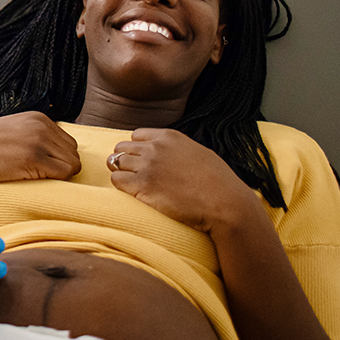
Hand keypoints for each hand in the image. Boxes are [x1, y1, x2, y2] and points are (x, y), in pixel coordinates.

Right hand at [0, 111, 80, 184]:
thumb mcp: (12, 130)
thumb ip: (34, 135)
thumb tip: (54, 153)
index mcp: (38, 118)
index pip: (68, 142)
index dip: (57, 158)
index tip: (40, 166)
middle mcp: (42, 126)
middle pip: (73, 153)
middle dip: (60, 167)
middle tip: (38, 174)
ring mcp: (39, 141)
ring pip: (72, 165)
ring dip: (58, 175)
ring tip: (35, 177)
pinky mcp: (34, 158)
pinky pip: (64, 174)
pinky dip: (55, 181)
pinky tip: (33, 179)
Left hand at [107, 128, 263, 233]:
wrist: (224, 203)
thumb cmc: (217, 182)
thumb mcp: (197, 153)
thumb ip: (176, 149)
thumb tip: (164, 153)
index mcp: (169, 136)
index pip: (136, 136)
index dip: (136, 149)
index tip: (141, 161)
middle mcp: (155, 148)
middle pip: (122, 148)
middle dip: (123, 160)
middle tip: (131, 174)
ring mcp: (147, 166)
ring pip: (115, 163)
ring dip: (120, 172)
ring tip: (131, 184)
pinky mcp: (142, 186)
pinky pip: (116, 180)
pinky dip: (119, 185)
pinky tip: (132, 192)